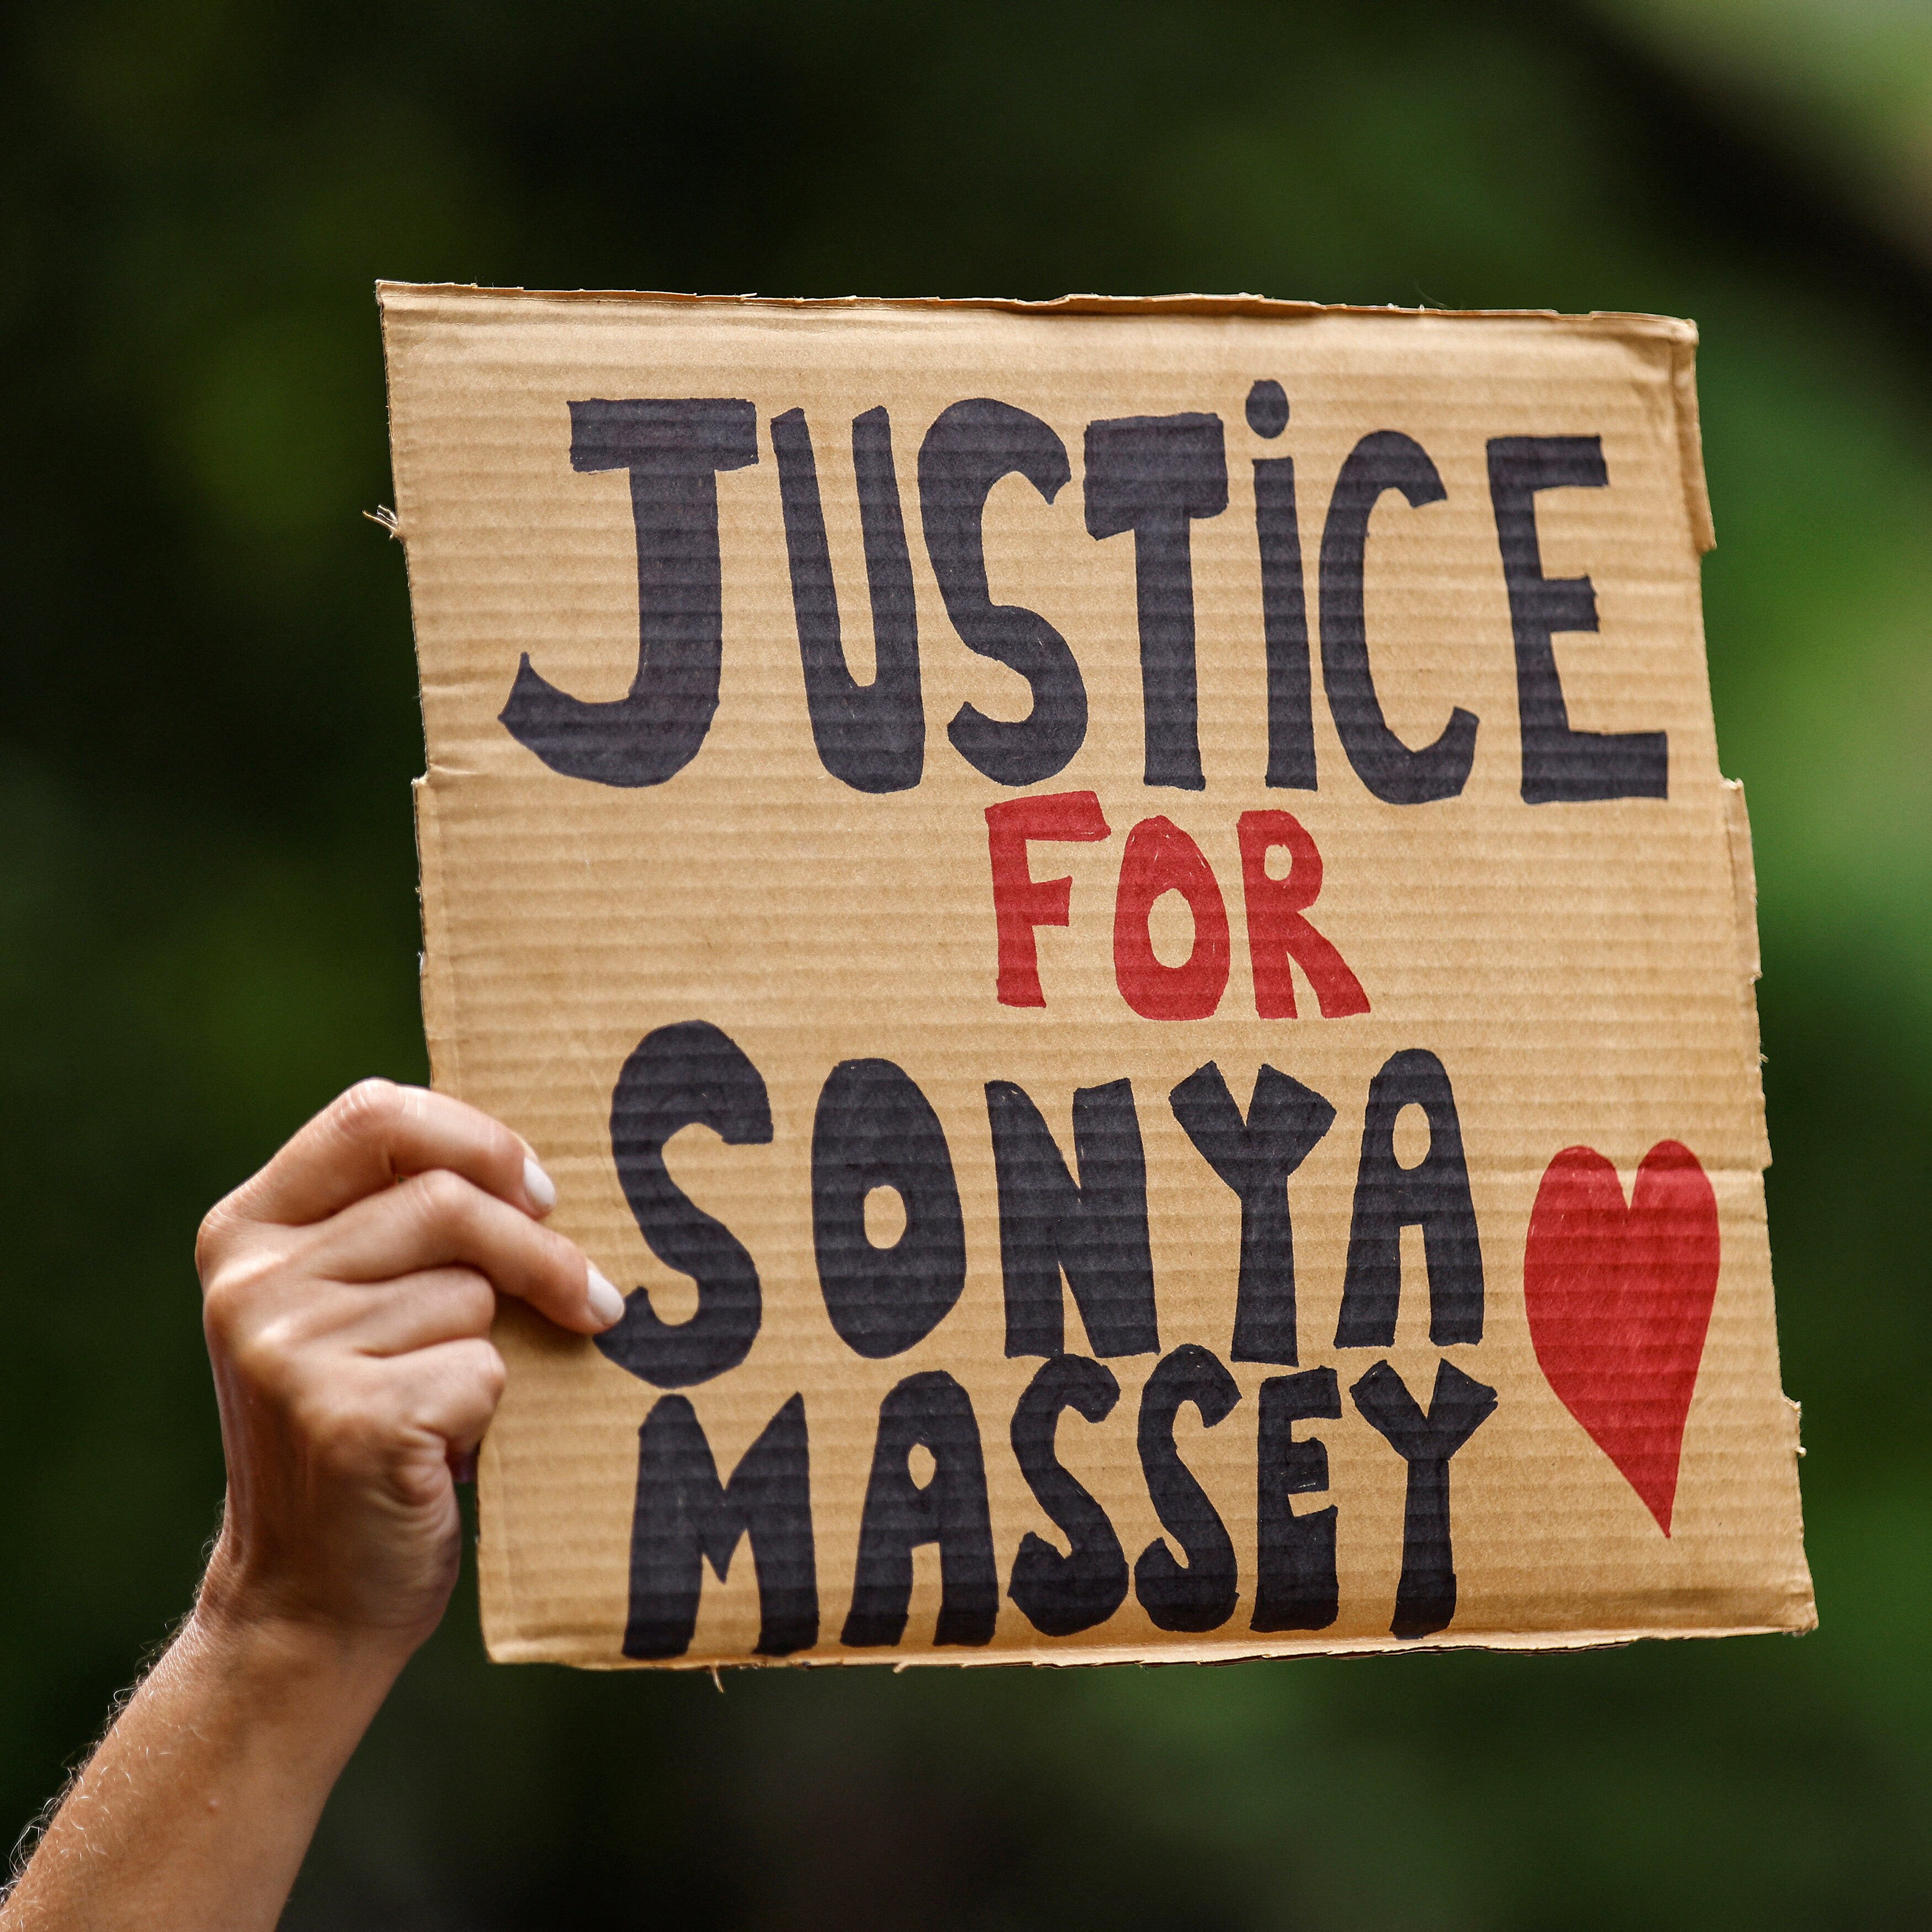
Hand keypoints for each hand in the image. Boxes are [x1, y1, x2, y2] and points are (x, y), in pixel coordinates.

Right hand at [192, 1079, 623, 1655]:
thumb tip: (541, 1171)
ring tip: (451, 1402)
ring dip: (496, 1347)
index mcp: (247, 1230)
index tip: (539, 1191)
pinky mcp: (347, 1418)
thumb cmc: (363, 1430)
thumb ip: (401, 1226)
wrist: (308, 1600)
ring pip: (471, 1291)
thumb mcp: (351, 1308)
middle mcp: (253, 1281)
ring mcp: (290, 1350)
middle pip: (447, 1199)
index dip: (475, 1137)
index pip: (374, 1114)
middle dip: (539, 1248)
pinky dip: (489, 1411)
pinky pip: (480, 1369)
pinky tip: (443, 1453)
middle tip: (591, 1295)